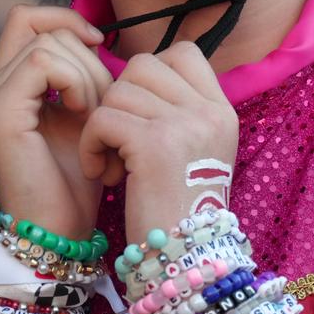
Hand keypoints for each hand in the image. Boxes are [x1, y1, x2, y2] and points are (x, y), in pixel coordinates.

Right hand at [0, 5, 112, 238]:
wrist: (60, 227)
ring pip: (50, 43)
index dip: (67, 18)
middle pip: (48, 29)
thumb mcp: (86, 112)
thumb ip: (81, 74)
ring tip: (97, 119)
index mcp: (12, 82)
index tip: (100, 44)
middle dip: (90, 61)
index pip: (28, 18)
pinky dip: (75, 83)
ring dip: (88, 77)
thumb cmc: (77, 177)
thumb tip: (96, 37)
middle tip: (104, 107)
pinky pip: (44, 62)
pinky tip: (85, 116)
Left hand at [77, 42, 237, 241]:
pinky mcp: (155, 143)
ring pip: (118, 91)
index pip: (183, 52)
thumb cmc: (179, 210)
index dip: (150, 74)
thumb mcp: (196, 152)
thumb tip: (139, 77)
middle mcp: (208, 111)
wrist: (185, 261)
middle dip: (120, 98)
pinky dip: (91, 145)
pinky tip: (101, 173)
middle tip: (121, 138)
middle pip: (143, 65)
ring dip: (103, 125)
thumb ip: (179, 111)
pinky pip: (103, 118)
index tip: (140, 111)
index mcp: (221, 110)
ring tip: (111, 162)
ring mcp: (184, 124)